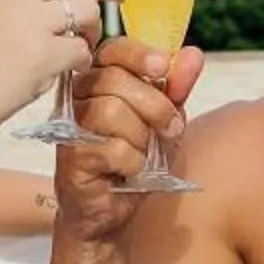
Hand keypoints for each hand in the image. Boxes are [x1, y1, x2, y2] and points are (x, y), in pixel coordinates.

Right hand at [51, 36, 203, 241]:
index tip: (162, 66)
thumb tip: (193, 54)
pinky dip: (133, 163)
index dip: (137, 53)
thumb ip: (175, 88)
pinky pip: (112, 149)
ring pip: (110, 110)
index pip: (111, 50)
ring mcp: (70, 129)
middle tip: (170, 128)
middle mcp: (76, 100)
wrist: (111, 213)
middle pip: (113, 79)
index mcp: (97, 81)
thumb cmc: (132, 162)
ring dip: (141, 136)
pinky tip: (129, 173)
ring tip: (145, 154)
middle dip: (154, 104)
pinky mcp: (70, 160)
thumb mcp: (163, 121)